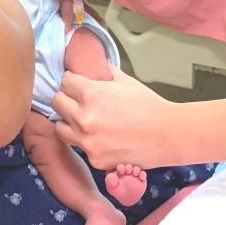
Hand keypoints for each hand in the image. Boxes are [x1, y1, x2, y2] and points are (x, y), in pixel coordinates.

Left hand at [53, 66, 176, 169]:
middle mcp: (84, 118)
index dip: (72, 81)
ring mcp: (87, 142)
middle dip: (67, 99)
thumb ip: (105, 72)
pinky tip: (102, 137)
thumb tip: (95, 65)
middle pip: (57, 103)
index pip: (64, 82)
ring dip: (69, 122)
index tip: (77, 84)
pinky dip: (88, 142)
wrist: (168, 135)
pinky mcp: (95, 159)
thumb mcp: (126, 81)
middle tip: (78, 101)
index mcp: (91, 94)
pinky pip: (80, 147)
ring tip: (84, 120)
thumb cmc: (149, 106)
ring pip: (60, 128)